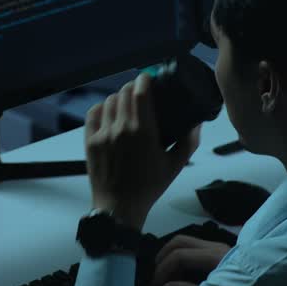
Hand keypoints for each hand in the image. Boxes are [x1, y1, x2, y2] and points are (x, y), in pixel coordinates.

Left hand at [84, 73, 200, 230]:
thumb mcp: (174, 166)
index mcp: (143, 132)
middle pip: (124, 92)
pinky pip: (93, 113)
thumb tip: (197, 123)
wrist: (119, 208)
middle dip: (133, 87)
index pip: (140, 93)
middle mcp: (121, 129)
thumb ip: (188, 142)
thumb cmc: (148, 188)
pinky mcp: (90, 141)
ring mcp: (103, 134)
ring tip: (126, 103)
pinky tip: (109, 112)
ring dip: (119, 98)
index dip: (144, 80)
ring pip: (109, 101)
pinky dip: (102, 108)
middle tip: (141, 91)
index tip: (149, 78)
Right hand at [151, 234, 231, 285]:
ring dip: (172, 255)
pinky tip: (181, 274)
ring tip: (165, 275)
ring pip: (188, 242)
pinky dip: (183, 257)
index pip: (180, 255)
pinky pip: (196, 248)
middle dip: (164, 256)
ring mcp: (220, 248)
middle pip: (181, 241)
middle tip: (155, 275)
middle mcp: (216, 247)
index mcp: (215, 257)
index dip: (163, 270)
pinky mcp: (223, 253)